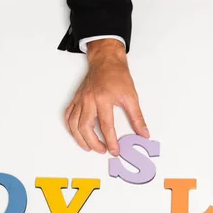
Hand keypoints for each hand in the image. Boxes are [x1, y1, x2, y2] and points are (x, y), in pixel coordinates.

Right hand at [64, 38, 148, 155]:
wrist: (106, 61)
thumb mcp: (131, 96)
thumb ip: (137, 117)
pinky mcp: (76, 99)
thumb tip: (143, 133)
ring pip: (74, 124)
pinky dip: (71, 127)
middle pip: (85, 127)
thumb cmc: (118, 76)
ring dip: (80, 139)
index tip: (114, 150)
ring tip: (89, 147)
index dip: (110, 141)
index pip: (106, 125)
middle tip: (102, 150)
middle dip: (93, 143)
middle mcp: (89, 99)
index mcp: (103, 98)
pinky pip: (68, 115)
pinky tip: (77, 133)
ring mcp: (80, 99)